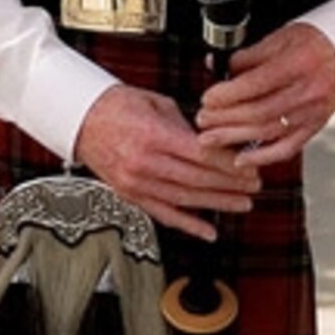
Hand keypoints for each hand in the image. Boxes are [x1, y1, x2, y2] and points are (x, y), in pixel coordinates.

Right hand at [72, 84, 261, 238]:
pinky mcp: (130, 195)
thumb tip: (216, 141)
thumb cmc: (117, 106)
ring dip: (217, 204)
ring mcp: (135, 182)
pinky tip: (208, 230)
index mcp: (152, 135)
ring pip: (184, 199)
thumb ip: (186, 125)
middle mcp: (143, 162)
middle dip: (230, 185)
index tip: (250, 167)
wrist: (79, 119)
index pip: (200, 154)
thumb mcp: (157, 103)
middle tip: (255, 186)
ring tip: (242, 204)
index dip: (229, 164)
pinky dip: (188, 224)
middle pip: (196, 179)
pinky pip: (163, 214)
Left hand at [194, 20, 334, 162]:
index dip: (227, 95)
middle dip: (224, 118)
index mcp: (298, 64)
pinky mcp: (314, 127)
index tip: (207, 98)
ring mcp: (313, 113)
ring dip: (234, 138)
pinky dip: (262, 157)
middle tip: (202, 119)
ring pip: (268, 132)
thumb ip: (249, 57)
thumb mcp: (280, 39)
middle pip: (259, 112)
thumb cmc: (313, 43)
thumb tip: (219, 71)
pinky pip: (287, 148)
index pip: (256, 85)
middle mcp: (308, 91)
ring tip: (210, 139)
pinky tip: (241, 158)